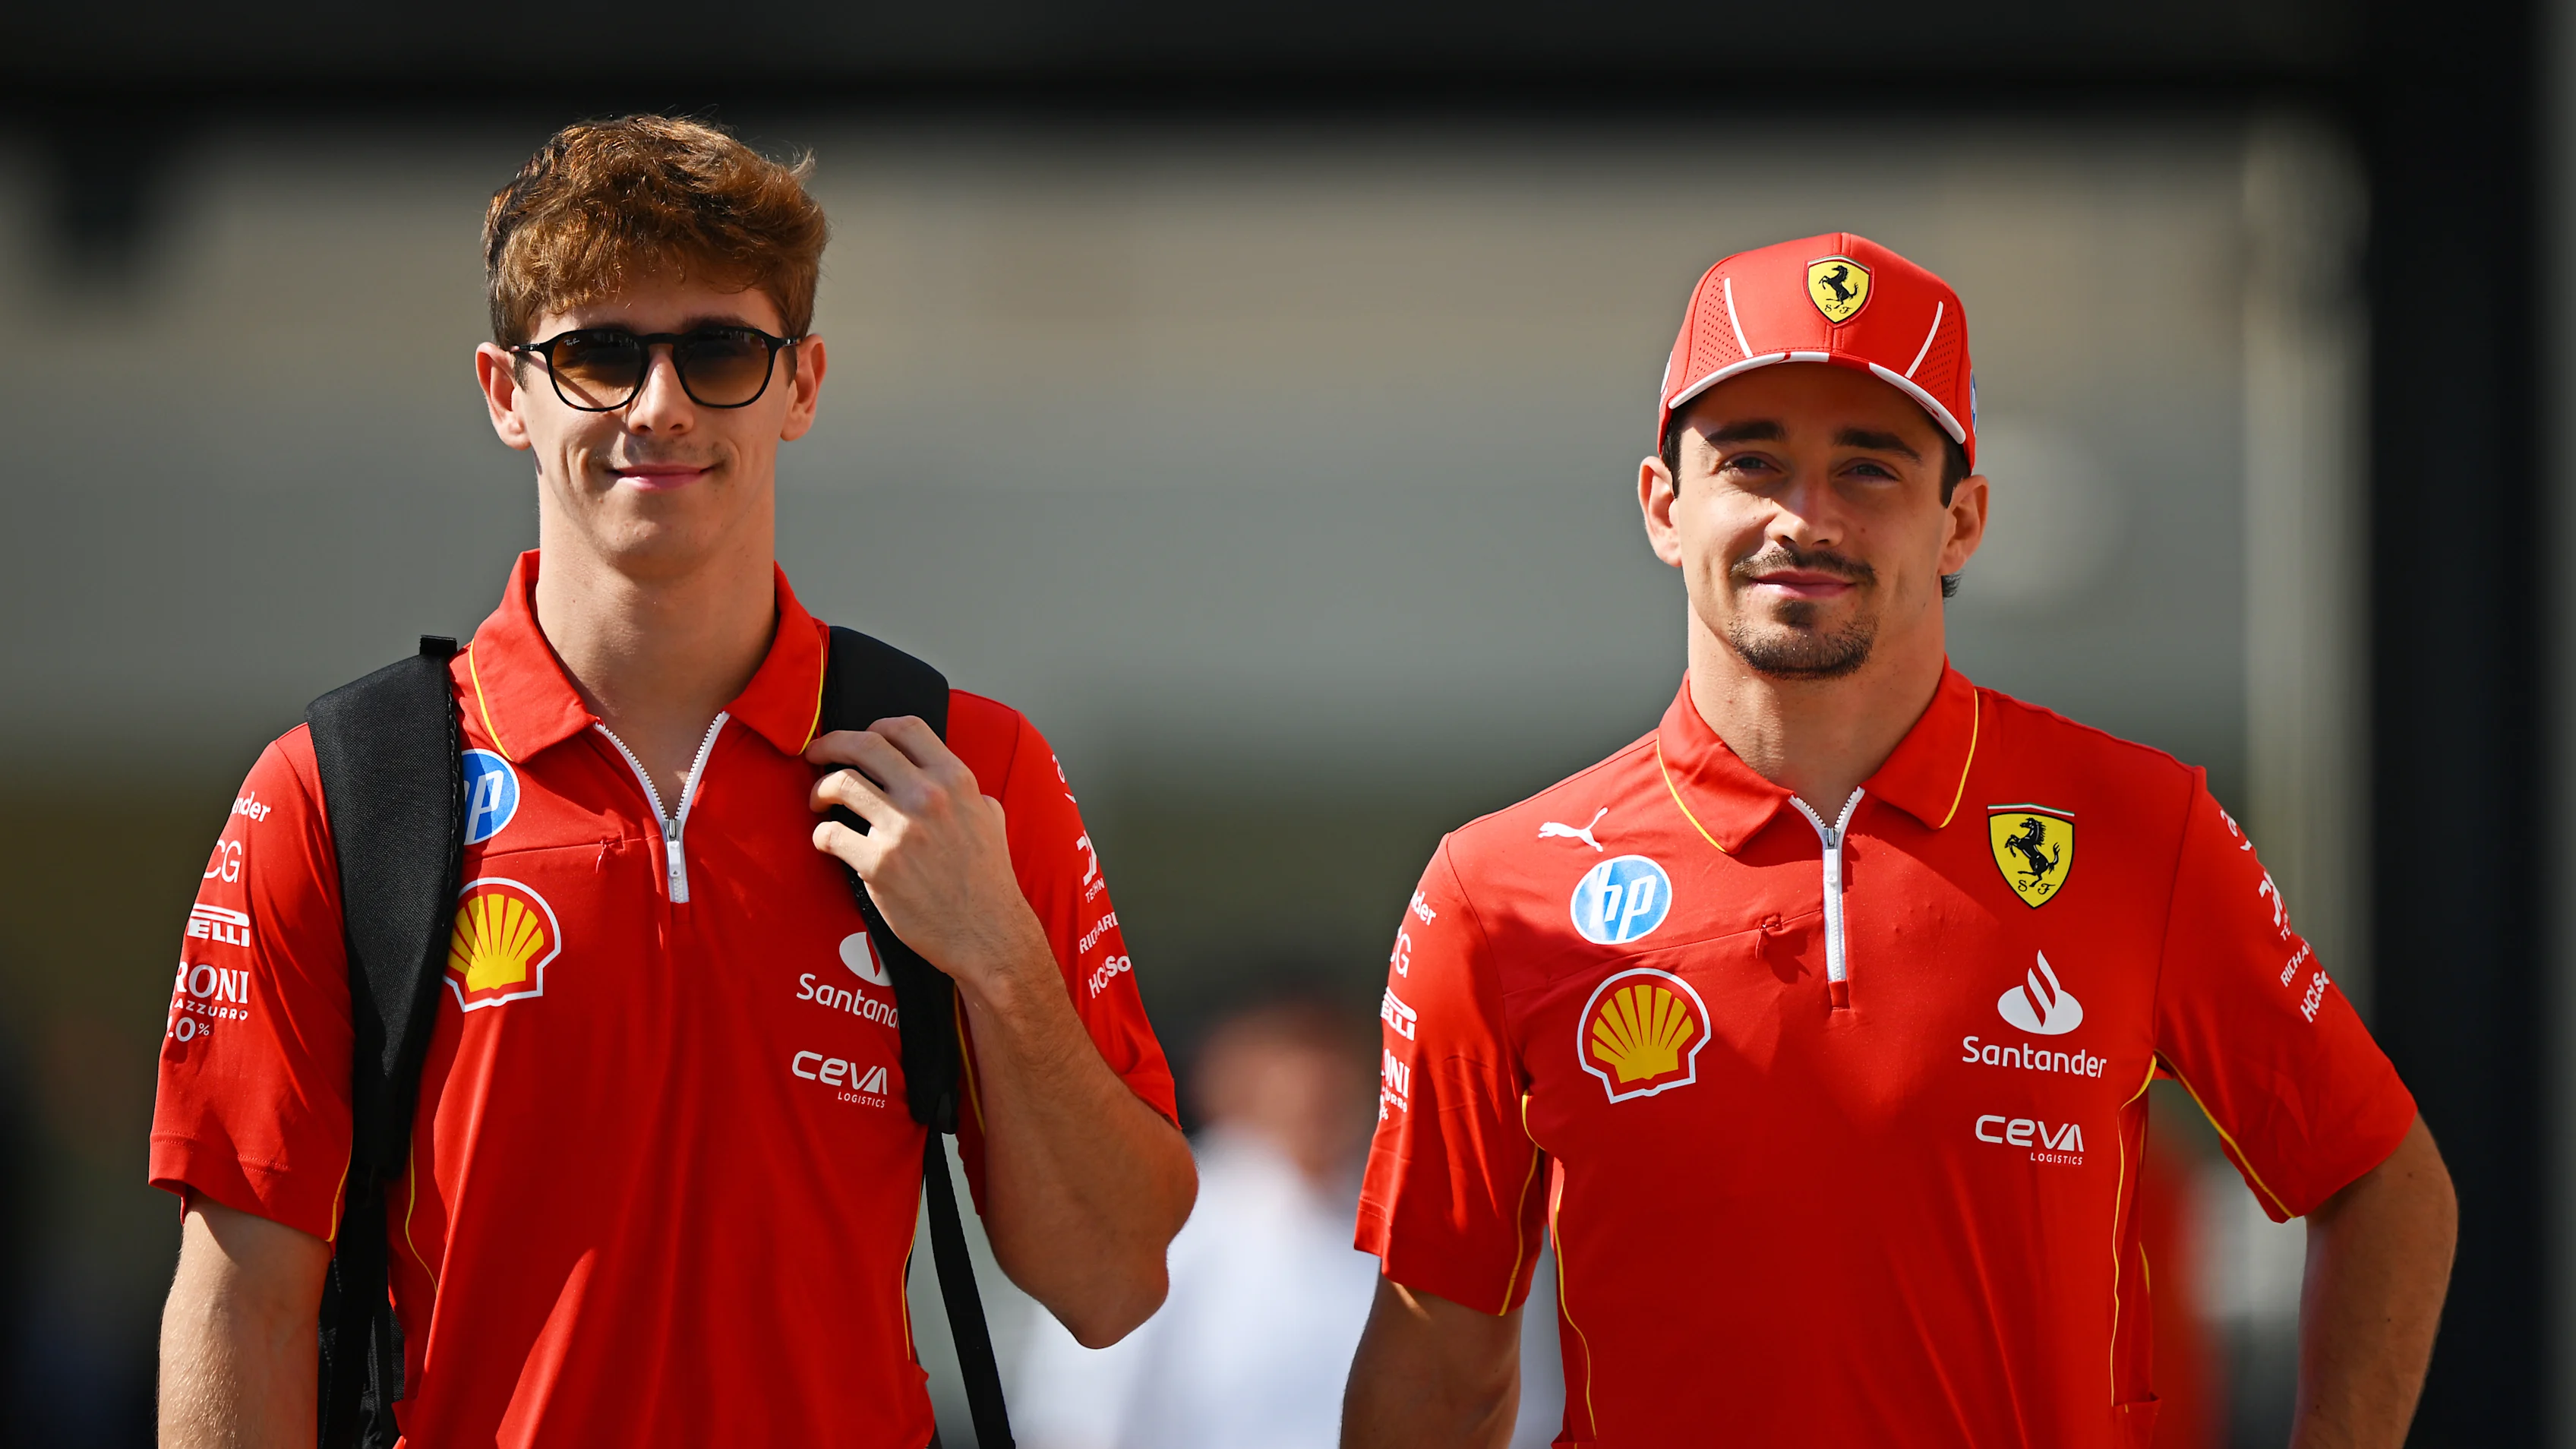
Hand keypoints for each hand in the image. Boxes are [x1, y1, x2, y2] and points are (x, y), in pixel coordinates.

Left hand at [806, 718, 1049, 995]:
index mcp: (955, 780)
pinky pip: (831, 835)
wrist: (987, 932)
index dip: (874, 727)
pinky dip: (821, 835)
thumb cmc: (989, 880)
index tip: (860, 740)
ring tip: (818, 800)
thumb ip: (966, 793)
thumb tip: (947, 782)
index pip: (905, 727)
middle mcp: (928, 796)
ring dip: (820, 788)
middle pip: (864, 745)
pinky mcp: (878, 864)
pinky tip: (827, 841)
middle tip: (817, 754)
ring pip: (841, 784)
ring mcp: (901, 830)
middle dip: (832, 744)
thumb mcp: (990, 818)